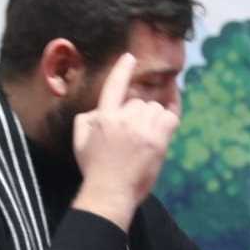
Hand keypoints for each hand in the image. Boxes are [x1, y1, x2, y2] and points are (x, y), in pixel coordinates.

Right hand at [72, 53, 178, 231]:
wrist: (109, 193)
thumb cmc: (94, 169)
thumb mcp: (79, 140)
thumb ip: (86, 118)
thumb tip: (98, 109)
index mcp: (103, 116)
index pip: (114, 86)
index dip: (122, 69)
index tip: (130, 57)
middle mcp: (123, 119)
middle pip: (139, 102)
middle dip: (138, 114)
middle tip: (132, 138)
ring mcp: (142, 129)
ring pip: (155, 109)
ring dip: (152, 119)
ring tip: (144, 139)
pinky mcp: (158, 141)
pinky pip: (171, 117)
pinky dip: (169, 120)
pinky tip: (164, 127)